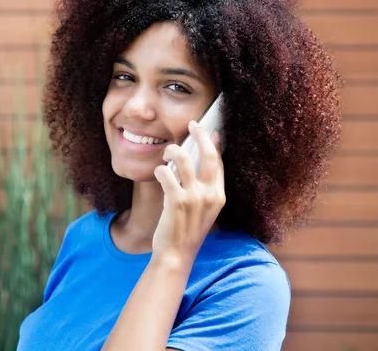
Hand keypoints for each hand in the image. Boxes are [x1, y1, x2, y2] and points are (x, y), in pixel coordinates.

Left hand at [152, 120, 225, 266]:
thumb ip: (205, 188)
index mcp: (219, 196)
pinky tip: (158, 172)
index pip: (218, 163)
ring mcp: (194, 197)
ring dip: (172, 150)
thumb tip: (202, 163)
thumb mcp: (204, 210)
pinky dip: (159, 169)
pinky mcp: (176, 201)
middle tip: (193, 124)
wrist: (177, 254)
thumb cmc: (187, 231)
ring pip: (183, 159)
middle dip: (200, 135)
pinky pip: (166, 173)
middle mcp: (210, 195)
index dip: (214, 144)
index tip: (211, 131)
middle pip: (208, 155)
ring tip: (167, 152)